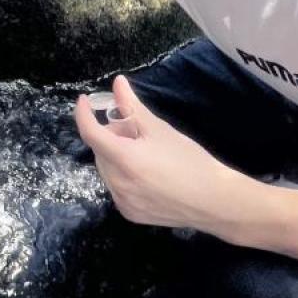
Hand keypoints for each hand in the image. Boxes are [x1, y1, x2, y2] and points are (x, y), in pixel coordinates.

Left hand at [73, 75, 250, 234]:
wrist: (214, 200)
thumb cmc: (190, 161)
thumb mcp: (160, 129)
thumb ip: (133, 106)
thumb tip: (118, 83)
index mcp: (125, 160)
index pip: (90, 134)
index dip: (83, 114)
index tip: (85, 101)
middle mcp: (118, 184)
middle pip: (100, 151)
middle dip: (111, 135)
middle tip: (134, 128)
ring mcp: (122, 202)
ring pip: (107, 169)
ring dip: (115, 155)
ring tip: (143, 150)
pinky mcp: (129, 214)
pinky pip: (116, 187)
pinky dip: (122, 175)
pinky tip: (146, 172)